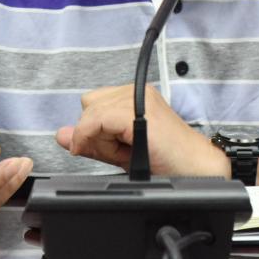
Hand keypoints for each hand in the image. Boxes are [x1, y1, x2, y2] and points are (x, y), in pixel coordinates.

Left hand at [55, 84, 227, 177]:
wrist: (197, 168)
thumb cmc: (168, 161)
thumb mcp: (121, 151)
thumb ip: (91, 141)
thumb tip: (61, 134)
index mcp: (133, 94)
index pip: (93, 101)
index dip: (89, 127)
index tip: (94, 148)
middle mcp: (136, 90)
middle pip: (89, 103)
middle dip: (92, 131)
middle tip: (115, 151)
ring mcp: (139, 98)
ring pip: (91, 110)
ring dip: (97, 136)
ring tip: (121, 152)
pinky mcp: (139, 110)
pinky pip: (99, 118)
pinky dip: (95, 136)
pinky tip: (111, 151)